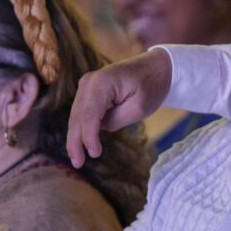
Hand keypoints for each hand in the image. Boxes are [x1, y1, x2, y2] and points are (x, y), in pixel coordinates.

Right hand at [66, 49, 171, 166]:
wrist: (156, 67)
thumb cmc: (151, 85)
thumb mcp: (139, 108)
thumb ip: (116, 120)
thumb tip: (99, 129)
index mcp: (101, 83)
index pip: (89, 115)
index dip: (88, 137)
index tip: (94, 154)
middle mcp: (88, 82)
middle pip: (77, 117)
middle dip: (75, 141)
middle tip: (77, 163)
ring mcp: (87, 85)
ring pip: (76, 116)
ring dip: (76, 137)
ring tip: (78, 159)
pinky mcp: (90, 91)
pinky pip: (82, 112)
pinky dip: (82, 128)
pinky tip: (82, 145)